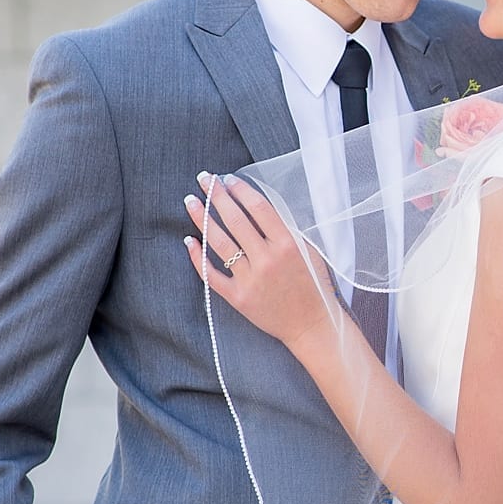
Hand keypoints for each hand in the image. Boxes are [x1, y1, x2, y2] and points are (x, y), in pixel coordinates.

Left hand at [184, 172, 342, 349]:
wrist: (312, 325)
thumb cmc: (314, 285)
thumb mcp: (310, 251)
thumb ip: (289, 230)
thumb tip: (260, 206)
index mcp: (288, 244)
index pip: (258, 208)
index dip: (240, 190)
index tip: (228, 179)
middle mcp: (267, 259)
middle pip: (235, 220)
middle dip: (216, 195)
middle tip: (204, 179)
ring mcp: (251, 279)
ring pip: (219, 243)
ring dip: (202, 219)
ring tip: (190, 201)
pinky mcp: (239, 298)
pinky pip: (212, 274)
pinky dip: (198, 257)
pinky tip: (189, 240)